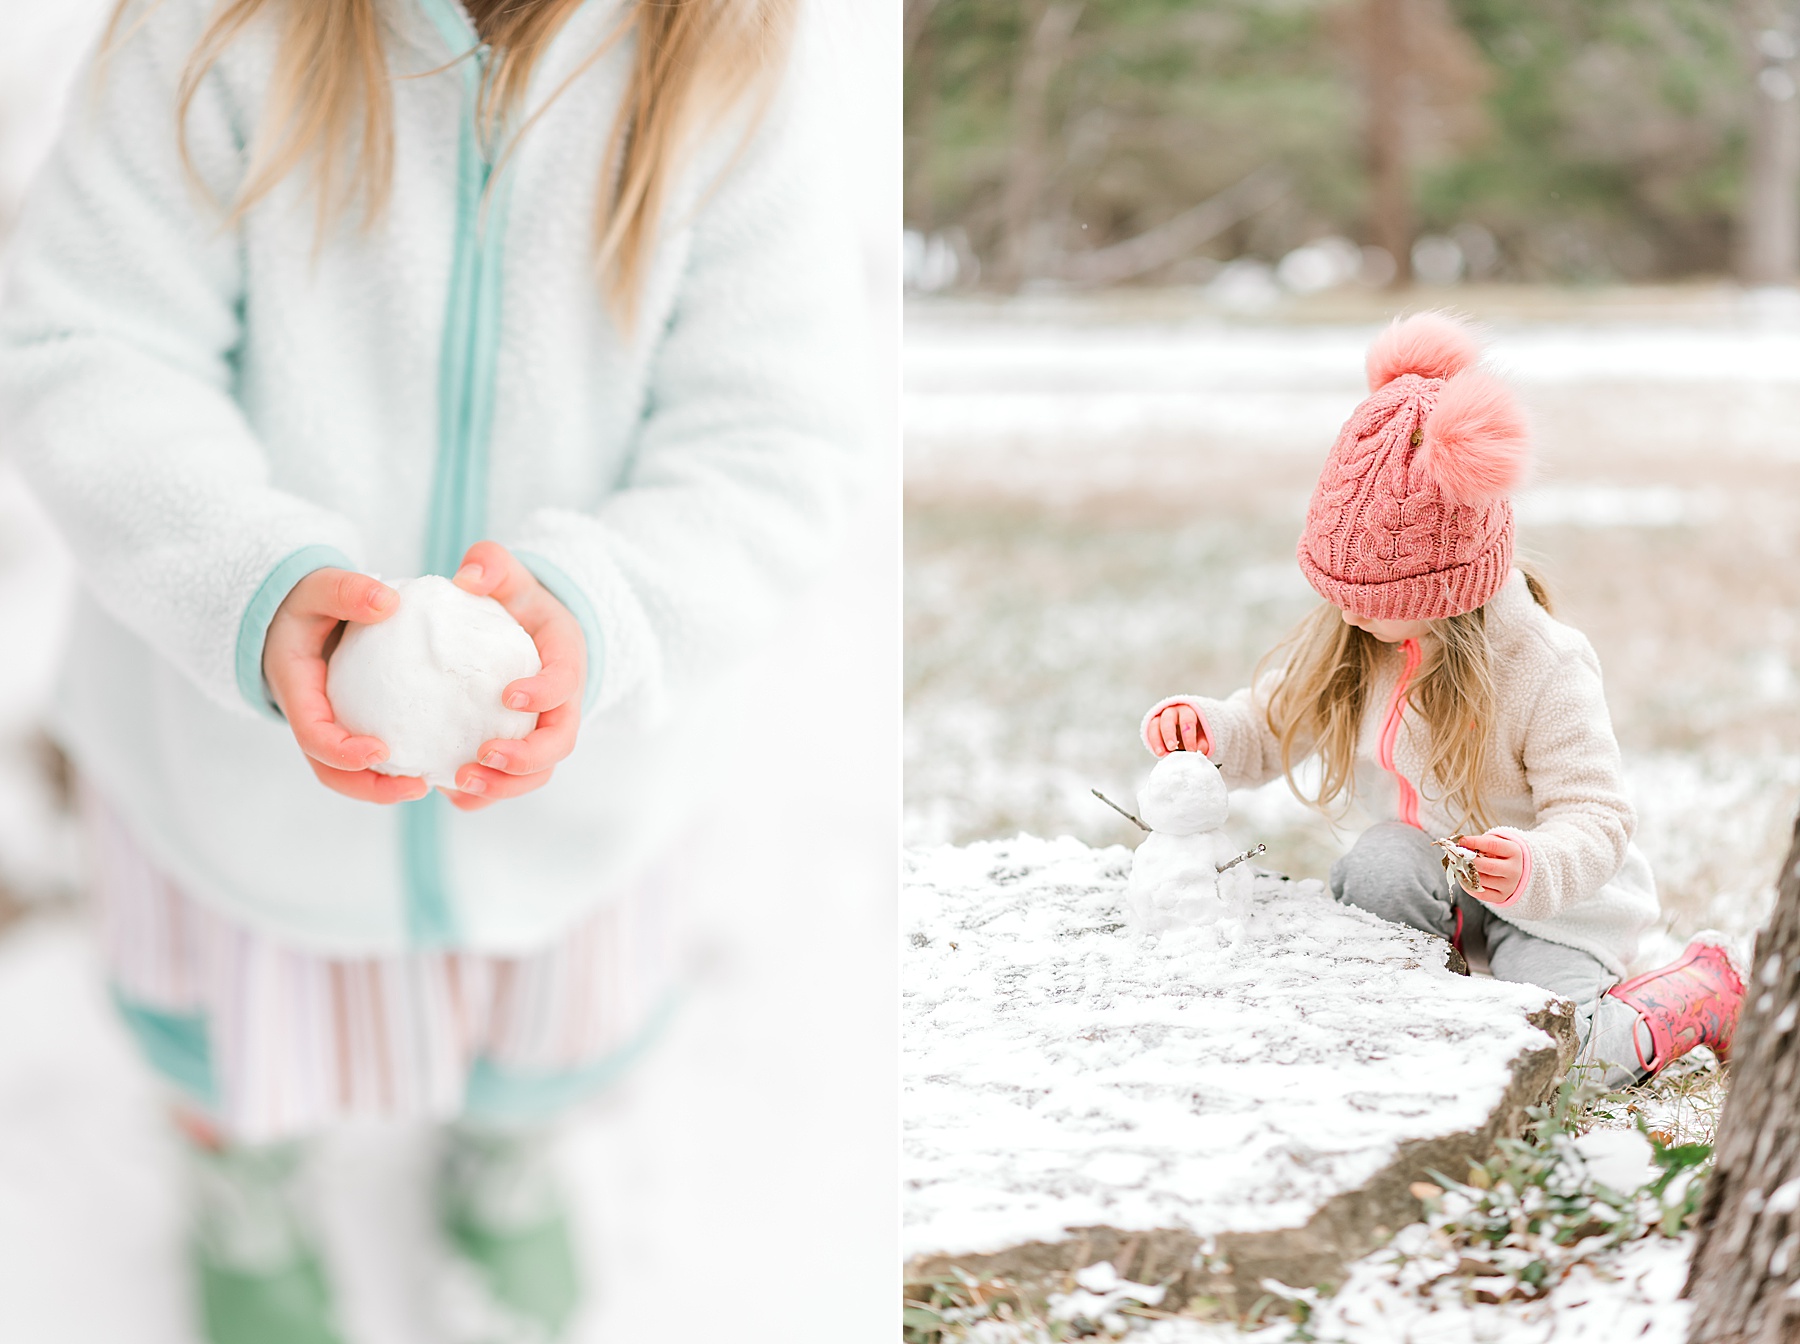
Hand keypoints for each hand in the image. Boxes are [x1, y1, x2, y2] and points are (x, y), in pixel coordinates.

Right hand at [264, 568, 428, 804]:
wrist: (294, 611)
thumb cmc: (306, 600)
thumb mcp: (318, 587)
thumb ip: (346, 590)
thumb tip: (389, 602)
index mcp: (297, 690)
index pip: (312, 735)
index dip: (342, 752)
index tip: (381, 751)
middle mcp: (310, 716)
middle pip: (331, 771)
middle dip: (371, 787)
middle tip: (420, 786)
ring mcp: (329, 725)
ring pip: (349, 774)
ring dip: (385, 787)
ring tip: (432, 784)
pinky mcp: (350, 723)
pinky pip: (369, 755)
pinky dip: (396, 766)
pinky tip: (435, 761)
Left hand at [443, 541, 587, 811]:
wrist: (524, 629)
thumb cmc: (514, 600)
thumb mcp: (507, 572)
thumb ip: (491, 562)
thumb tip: (467, 578)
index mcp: (566, 659)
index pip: (568, 681)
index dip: (544, 692)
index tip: (507, 696)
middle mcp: (562, 704)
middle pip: (560, 743)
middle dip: (526, 759)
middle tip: (482, 757)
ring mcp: (542, 731)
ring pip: (537, 773)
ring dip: (504, 786)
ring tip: (458, 783)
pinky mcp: (519, 749)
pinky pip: (508, 782)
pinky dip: (482, 795)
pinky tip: (447, 792)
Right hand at [1150, 703, 1210, 756]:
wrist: (1185, 729)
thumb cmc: (1195, 732)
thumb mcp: (1202, 736)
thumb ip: (1202, 743)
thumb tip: (1199, 751)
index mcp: (1188, 711)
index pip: (1187, 720)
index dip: (1189, 736)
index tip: (1191, 750)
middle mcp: (1173, 712)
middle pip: (1168, 719)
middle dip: (1169, 734)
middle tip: (1172, 747)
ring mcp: (1160, 717)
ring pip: (1155, 725)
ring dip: (1157, 740)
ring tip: (1162, 753)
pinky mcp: (1153, 725)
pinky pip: (1150, 732)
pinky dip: (1154, 743)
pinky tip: (1159, 753)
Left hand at [1457, 832, 1525, 902]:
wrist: (1512, 870)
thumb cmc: (1498, 854)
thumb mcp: (1493, 844)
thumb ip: (1479, 843)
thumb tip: (1461, 844)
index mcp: (1514, 852)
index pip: (1493, 845)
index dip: (1475, 842)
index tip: (1462, 841)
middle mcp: (1514, 870)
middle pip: (1489, 866)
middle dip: (1471, 861)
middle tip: (1459, 856)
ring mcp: (1509, 885)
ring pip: (1483, 881)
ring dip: (1467, 874)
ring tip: (1459, 867)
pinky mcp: (1501, 897)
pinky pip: (1481, 894)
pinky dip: (1468, 886)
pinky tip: (1464, 878)